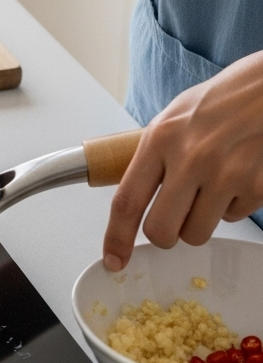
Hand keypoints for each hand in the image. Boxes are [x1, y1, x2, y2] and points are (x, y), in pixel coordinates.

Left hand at [102, 51, 262, 270]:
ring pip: (196, 233)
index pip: (127, 201)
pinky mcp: (255, 187)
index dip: (116, 238)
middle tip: (170, 219)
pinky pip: (231, 219)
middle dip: (163, 235)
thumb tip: (133, 199)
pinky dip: (229, 207)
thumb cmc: (218, 103)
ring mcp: (226, 175)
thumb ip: (151, 159)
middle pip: (161, 231)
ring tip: (205, 190)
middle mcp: (191, 159)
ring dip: (197, 222)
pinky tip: (232, 179)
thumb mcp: (171, 121)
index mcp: (160, 139)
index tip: (113, 259)